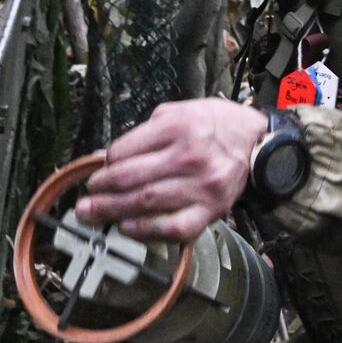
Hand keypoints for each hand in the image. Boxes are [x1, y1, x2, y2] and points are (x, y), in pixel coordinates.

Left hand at [74, 98, 267, 241]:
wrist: (256, 143)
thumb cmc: (214, 125)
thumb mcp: (178, 112)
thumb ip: (144, 133)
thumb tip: (109, 158)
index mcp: (178, 127)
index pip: (125, 150)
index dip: (105, 163)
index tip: (98, 170)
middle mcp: (189, 156)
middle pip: (131, 178)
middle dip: (101, 191)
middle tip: (85, 199)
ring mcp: (201, 186)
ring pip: (147, 203)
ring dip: (114, 211)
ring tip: (95, 214)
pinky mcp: (211, 210)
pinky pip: (173, 227)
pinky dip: (146, 230)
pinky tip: (128, 228)